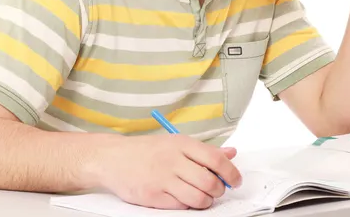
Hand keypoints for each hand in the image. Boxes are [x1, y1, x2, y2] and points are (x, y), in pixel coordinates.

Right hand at [88, 134, 241, 209]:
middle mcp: (173, 160)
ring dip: (206, 201)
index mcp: (181, 144)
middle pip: (209, 181)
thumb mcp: (176, 143)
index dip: (231, 172)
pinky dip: (187, 205)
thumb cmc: (147, 150)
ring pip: (198, 198)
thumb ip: (205, 150)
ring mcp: (162, 179)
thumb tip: (231, 153)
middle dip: (219, 190)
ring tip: (202, 197)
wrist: (112, 158)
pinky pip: (180, 206)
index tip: (236, 180)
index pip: (215, 159)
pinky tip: (183, 198)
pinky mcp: (152, 196)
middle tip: (218, 190)